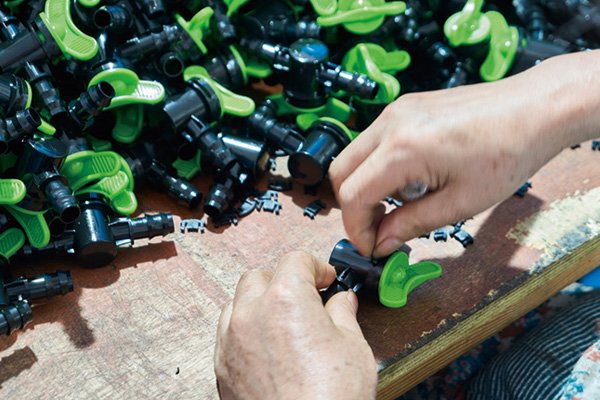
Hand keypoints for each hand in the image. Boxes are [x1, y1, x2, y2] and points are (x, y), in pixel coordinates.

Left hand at [215, 251, 376, 399]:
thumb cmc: (330, 399)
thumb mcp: (353, 347)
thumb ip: (344, 314)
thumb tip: (342, 301)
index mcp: (285, 299)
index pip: (295, 260)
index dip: (316, 266)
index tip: (327, 280)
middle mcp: (251, 314)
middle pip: (260, 276)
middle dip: (284, 280)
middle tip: (308, 297)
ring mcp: (231, 341)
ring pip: (238, 302)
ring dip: (260, 302)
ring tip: (284, 320)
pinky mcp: (222, 367)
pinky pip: (228, 333)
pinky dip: (245, 328)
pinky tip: (267, 345)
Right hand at [330, 51, 599, 256]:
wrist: (537, 107)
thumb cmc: (509, 151)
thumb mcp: (461, 203)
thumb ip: (412, 224)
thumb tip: (382, 242)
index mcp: (403, 148)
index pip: (352, 195)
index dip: (356, 229)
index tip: (372, 248)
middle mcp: (391, 124)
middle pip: (340, 172)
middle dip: (353, 208)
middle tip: (380, 231)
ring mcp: (396, 111)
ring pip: (354, 156)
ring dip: (367, 187)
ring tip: (405, 204)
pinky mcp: (405, 107)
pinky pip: (374, 142)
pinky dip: (379, 167)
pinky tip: (413, 179)